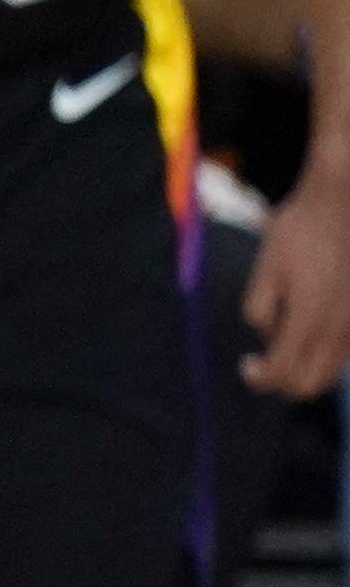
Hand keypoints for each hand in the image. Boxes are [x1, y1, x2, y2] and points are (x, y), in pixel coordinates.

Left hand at [242, 160, 349, 396]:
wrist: (344, 201)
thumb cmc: (300, 229)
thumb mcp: (267, 265)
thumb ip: (260, 308)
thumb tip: (268, 336)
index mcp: (309, 317)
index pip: (282, 373)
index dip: (259, 378)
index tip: (247, 365)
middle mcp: (340, 328)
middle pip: (311, 385)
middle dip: (282, 383)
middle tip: (262, 365)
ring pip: (333, 372)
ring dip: (305, 370)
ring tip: (283, 345)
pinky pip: (347, 353)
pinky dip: (325, 354)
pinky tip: (308, 329)